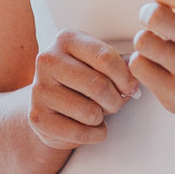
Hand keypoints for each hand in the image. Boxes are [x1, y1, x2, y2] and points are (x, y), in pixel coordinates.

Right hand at [27, 29, 135, 150]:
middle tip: (114, 103)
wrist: (51, 108)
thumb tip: (137, 69)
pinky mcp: (37, 117)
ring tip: (96, 113)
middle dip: (116, 100)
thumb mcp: (98, 64)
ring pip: (89, 112)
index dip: (126, 78)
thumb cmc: (82, 83)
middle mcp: (47, 59)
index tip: (130, 87)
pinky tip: (90, 128)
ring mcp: (39, 89)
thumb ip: (119, 64)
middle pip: (99, 86)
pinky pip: (79, 132)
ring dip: (102, 118)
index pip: (106, 58)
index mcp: (66, 39)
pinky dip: (94, 134)